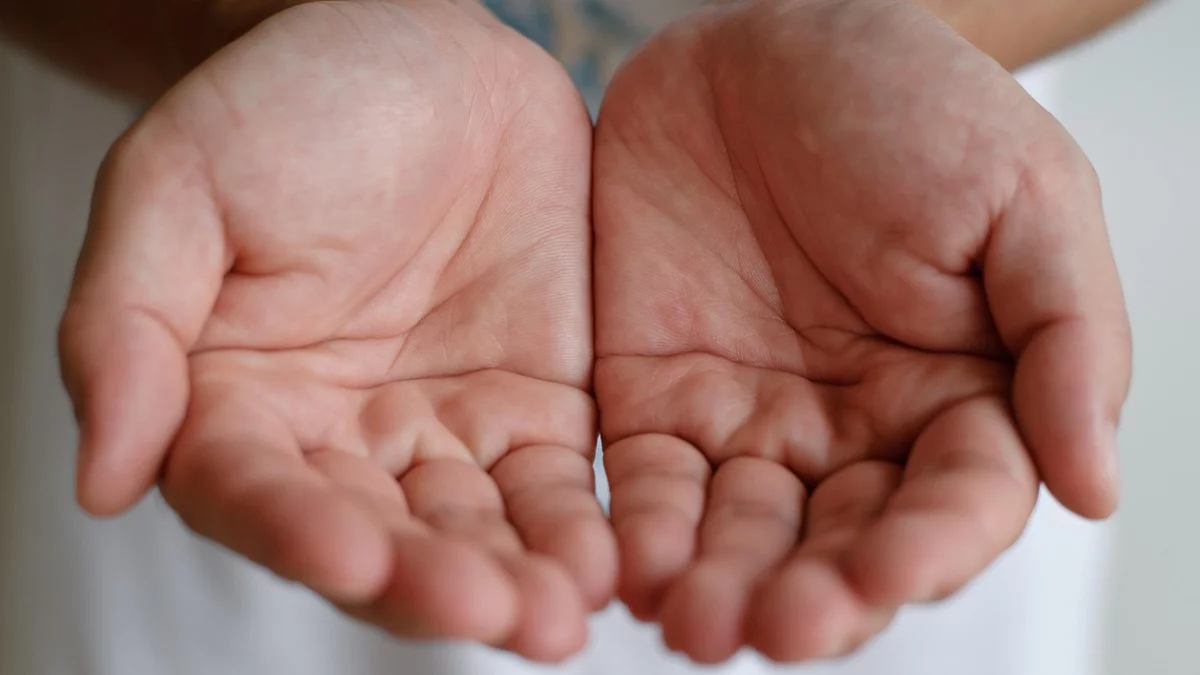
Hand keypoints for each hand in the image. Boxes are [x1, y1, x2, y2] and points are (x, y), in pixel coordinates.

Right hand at [59, 0, 612, 660]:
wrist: (418, 47)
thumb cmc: (285, 104)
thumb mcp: (176, 186)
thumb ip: (126, 328)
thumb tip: (101, 481)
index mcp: (237, 403)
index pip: (255, 494)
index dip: (300, 532)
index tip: (354, 556)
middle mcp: (339, 439)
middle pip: (379, 538)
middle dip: (433, 582)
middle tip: (492, 613)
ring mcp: (442, 430)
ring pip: (474, 529)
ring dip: (516, 579)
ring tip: (560, 616)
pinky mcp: (533, 408)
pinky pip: (553, 484)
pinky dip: (578, 527)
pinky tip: (609, 562)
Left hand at [593, 0, 1129, 662]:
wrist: (767, 42)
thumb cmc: (909, 103)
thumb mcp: (1022, 196)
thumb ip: (1064, 338)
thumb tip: (1095, 484)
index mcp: (958, 395)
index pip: (956, 504)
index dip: (927, 549)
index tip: (887, 574)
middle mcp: (854, 430)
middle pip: (840, 544)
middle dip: (811, 594)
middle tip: (778, 627)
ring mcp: (751, 421)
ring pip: (740, 534)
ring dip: (719, 585)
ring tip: (694, 622)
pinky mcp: (656, 399)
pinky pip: (649, 483)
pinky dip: (639, 528)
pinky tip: (630, 565)